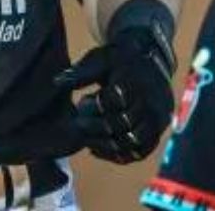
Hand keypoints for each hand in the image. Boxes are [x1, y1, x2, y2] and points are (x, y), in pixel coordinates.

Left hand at [56, 21, 176, 163]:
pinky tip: (98, 148)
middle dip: (95, 126)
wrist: (151, 65)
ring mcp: (156, 119)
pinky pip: (138, 153)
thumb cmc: (120, 61)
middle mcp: (150, 101)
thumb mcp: (102, 58)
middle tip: (79, 123)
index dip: (93, 106)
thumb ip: (82, 71)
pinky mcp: (157, 133)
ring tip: (87, 138)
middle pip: (121, 123)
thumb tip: (57, 82)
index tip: (83, 101)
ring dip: (104, 144)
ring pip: (131, 142)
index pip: (112, 100)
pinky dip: (116, 155)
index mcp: (135, 80)